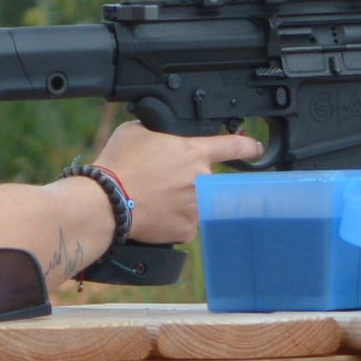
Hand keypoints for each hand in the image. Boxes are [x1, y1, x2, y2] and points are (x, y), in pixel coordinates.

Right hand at [92, 119, 262, 244]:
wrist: (106, 201)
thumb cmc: (118, 164)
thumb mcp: (137, 130)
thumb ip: (160, 131)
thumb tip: (163, 135)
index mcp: (194, 152)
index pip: (233, 145)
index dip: (247, 145)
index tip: (255, 148)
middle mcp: (201, 180)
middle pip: (204, 178)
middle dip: (187, 179)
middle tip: (161, 181)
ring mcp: (196, 207)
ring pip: (195, 202)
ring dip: (181, 201)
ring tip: (154, 198)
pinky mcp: (187, 230)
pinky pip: (186, 224)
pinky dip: (172, 220)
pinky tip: (155, 214)